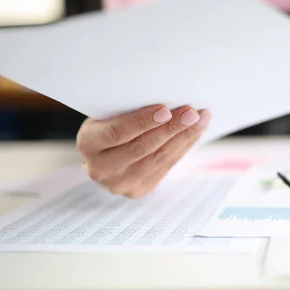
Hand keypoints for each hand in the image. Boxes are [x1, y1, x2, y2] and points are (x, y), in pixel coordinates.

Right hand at [76, 104, 210, 197]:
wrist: (103, 155)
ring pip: (158, 159)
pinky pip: (167, 167)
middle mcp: (100, 168)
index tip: (166, 109)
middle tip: (192, 112)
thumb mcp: (109, 113)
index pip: (117, 133)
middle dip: (171, 128)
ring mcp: (120, 183)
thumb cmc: (109, 123)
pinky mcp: (139, 190)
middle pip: (141, 148)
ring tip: (201, 119)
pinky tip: (196, 132)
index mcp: (88, 143)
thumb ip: (128, 109)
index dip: (142, 122)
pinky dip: (184, 147)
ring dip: (184, 137)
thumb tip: (167, 98)